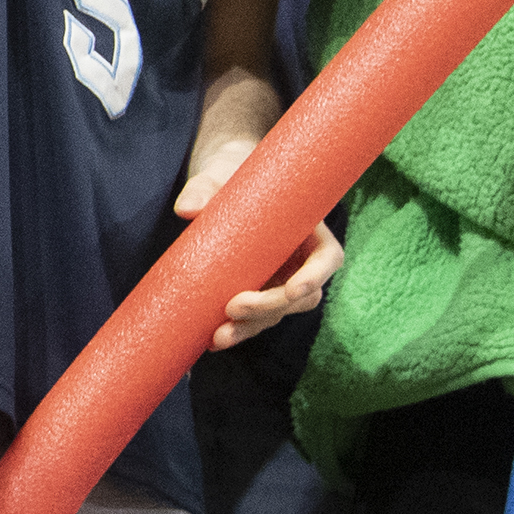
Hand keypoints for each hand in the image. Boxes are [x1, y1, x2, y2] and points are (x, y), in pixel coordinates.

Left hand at [178, 134, 341, 349]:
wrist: (219, 182)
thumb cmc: (230, 172)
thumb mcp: (219, 172)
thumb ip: (203, 187)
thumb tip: (186, 209)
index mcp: (308, 227)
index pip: (328, 257)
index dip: (315, 276)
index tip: (294, 289)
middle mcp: (300, 258)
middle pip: (301, 296)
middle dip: (270, 308)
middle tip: (234, 309)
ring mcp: (279, 278)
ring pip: (278, 313)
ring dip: (252, 328)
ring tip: (219, 337)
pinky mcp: (256, 291)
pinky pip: (254, 317)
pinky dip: (238, 330)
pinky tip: (213, 341)